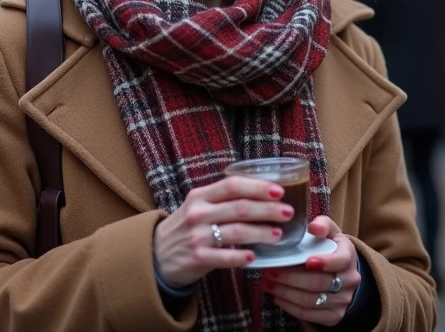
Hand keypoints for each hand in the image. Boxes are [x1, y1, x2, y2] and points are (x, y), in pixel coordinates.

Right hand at [153, 176, 294, 287]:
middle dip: (268, 209)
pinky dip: (242, 256)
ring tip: (279, 234)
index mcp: (200, 196)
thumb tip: (261, 194)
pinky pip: (226, 257)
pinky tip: (255, 256)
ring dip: (262, 232)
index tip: (280, 191)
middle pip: (240, 208)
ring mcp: (198, 236)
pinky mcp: (198, 258)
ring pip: (237, 231)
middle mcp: (199, 213)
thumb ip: (221, 199)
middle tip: (288, 213)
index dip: (258, 187)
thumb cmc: (185, 228)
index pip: (233, 185)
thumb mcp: (197, 206)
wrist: (156, 255)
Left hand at [261, 216, 361, 326]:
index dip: (325, 262)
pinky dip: (290, 306)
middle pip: (319, 282)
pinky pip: (309, 314)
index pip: (340, 260)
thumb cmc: (330, 248)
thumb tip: (313, 227)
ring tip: (267, 283)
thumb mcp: (330, 232)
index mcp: (348, 256)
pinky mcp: (334, 316)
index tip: (306, 261)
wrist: (342, 273)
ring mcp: (343, 300)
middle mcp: (349, 280)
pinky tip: (276, 296)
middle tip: (269, 271)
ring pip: (311, 300)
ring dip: (285, 292)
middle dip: (290, 278)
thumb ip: (322, 224)